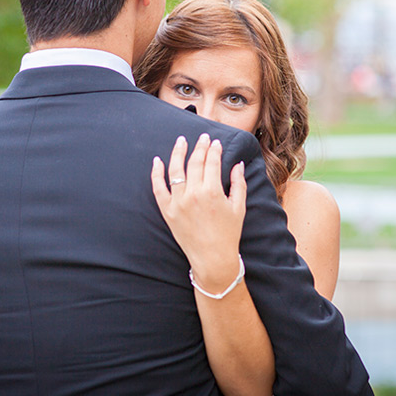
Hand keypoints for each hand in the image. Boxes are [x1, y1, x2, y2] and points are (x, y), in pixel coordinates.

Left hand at [151, 133, 246, 293]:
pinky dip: (156, 173)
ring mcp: (178, 202)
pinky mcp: (167, 211)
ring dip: (178, 152)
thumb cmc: (229, 233)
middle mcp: (193, 194)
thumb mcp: (239, 207)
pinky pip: (158, 188)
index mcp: (212, 192)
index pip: (211, 162)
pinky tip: (157, 161)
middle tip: (202, 137)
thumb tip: (237, 164)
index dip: (214, 149)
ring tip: (181, 141)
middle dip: (199, 147)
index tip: (215, 142)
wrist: (212, 258)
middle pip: (194, 163)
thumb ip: (239, 183)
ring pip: (175, 170)